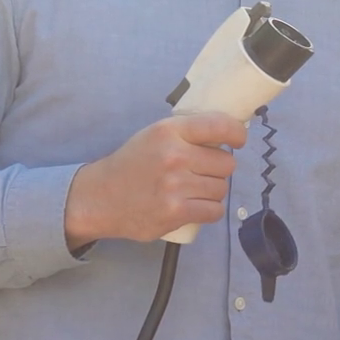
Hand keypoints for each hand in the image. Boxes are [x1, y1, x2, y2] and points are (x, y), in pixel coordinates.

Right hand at [65, 113, 246, 246]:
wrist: (100, 198)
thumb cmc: (132, 163)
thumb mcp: (155, 135)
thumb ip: (187, 133)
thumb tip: (228, 134)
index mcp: (169, 131)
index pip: (218, 126)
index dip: (236, 133)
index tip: (238, 140)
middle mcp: (174, 156)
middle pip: (226, 163)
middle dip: (218, 169)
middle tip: (201, 172)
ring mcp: (175, 186)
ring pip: (221, 188)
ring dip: (212, 191)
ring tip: (192, 190)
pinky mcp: (175, 213)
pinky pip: (214, 211)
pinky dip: (209, 210)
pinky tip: (194, 206)